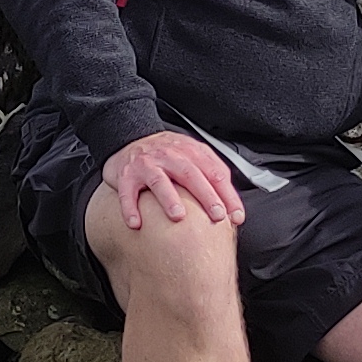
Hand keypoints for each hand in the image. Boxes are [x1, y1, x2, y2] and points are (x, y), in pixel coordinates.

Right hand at [102, 129, 246, 230]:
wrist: (130, 138)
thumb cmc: (165, 153)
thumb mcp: (191, 153)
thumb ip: (211, 170)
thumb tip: (231, 198)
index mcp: (190, 152)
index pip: (214, 173)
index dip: (228, 195)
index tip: (236, 215)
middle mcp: (170, 156)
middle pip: (191, 175)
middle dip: (206, 196)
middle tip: (217, 215)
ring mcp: (147, 164)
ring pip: (159, 180)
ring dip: (169, 199)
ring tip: (178, 216)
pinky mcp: (126, 174)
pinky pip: (127, 192)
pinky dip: (130, 208)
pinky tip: (135, 223)